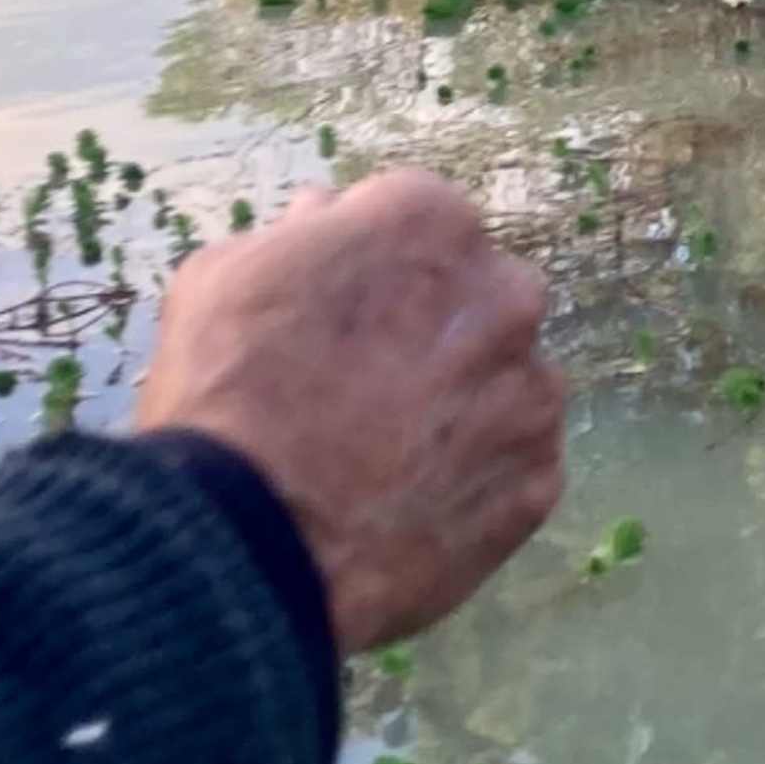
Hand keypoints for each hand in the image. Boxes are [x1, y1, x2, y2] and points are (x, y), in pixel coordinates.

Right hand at [135, 171, 562, 653]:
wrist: (249, 545)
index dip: (372, 271)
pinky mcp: (540, 480)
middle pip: (478, 298)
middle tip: (366, 387)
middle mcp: (506, 294)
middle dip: (434, 330)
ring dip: (462, 405)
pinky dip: (475, 481)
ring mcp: (532, 392)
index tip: (339, 315)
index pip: (418, 225)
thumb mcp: (224, 280)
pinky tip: (412, 504)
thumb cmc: (224, 397)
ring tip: (387, 457)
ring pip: (505, 383)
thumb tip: (326, 218)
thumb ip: (297, 237)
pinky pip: (514, 466)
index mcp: (430, 224)